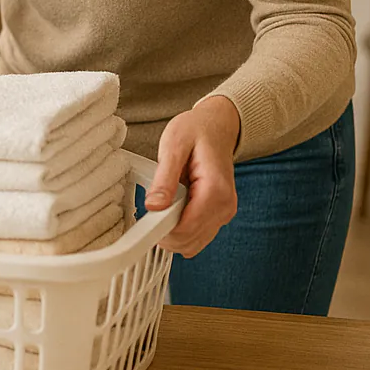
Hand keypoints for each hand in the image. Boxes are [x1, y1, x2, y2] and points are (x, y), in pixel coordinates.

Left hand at [145, 95, 241, 255]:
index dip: (160, 227)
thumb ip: (164, 178)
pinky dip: (181, 230)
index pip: (186, 229)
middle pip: (188, 241)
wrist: (217, 125)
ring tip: (162, 205)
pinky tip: (172, 209)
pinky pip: (197, 236)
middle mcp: (224, 207)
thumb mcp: (174, 145)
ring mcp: (224, 213)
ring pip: (192, 244)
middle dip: (164, 231)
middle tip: (150, 208)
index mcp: (215, 191)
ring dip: (171, 232)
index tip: (144, 216)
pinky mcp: (219, 215)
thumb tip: (153, 206)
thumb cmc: (196, 131)